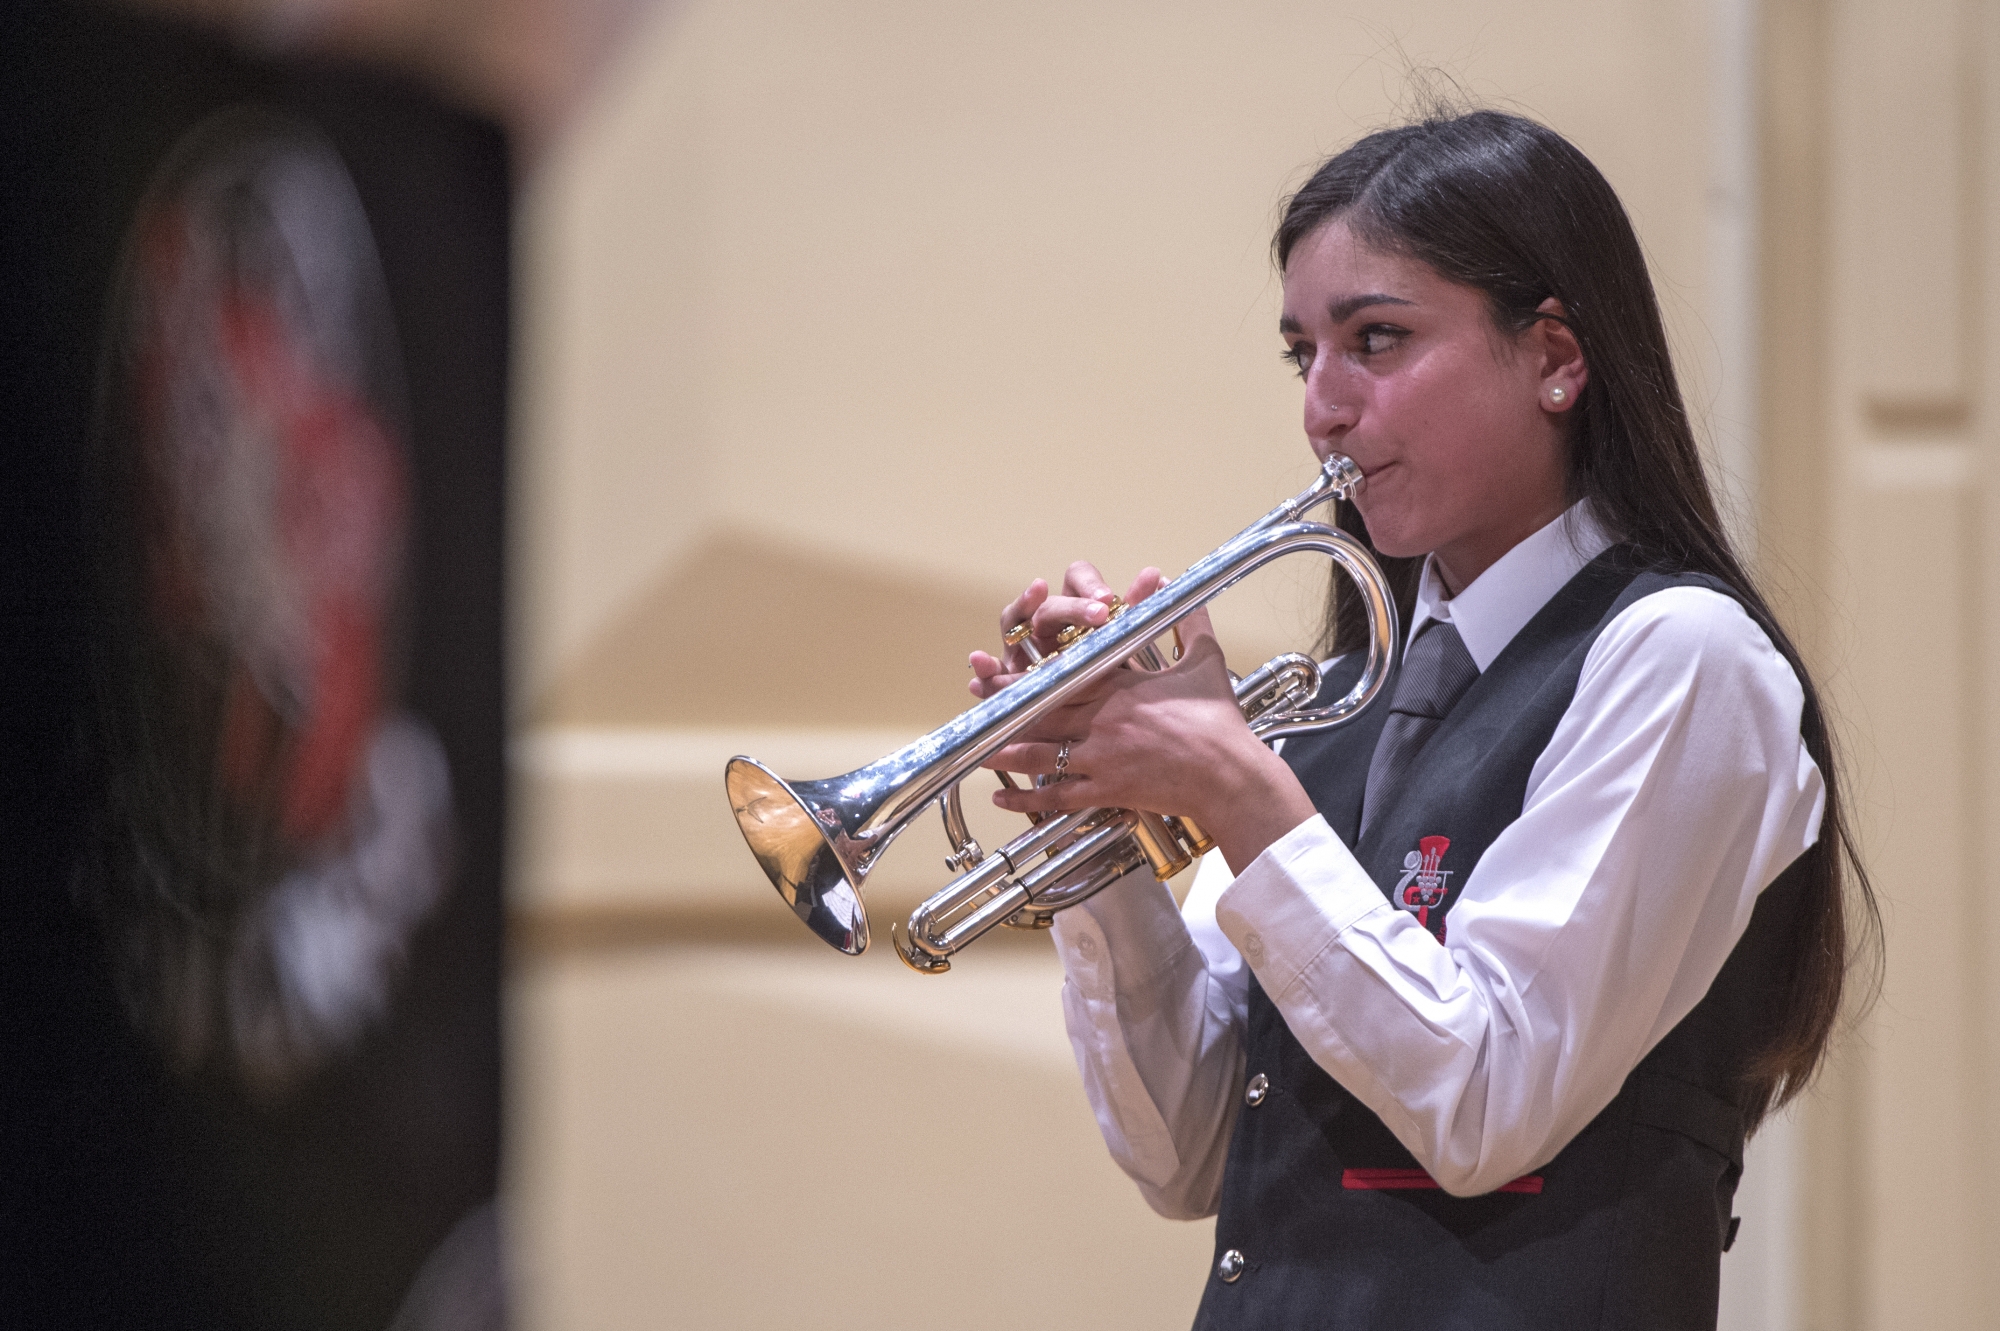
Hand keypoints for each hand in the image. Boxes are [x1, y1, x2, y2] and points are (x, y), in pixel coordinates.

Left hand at [966, 561, 1316, 874]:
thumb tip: (1174, 586)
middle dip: (1003, 709)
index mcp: (1120, 686)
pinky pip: (1060, 795)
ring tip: (976, 751)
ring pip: (1041, 753)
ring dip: (1006, 753)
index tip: (998, 668)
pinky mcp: (1109, 790)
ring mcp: (1103, 757)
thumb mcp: (1204, 663)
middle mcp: (1103, 720)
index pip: (1062, 674)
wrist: (1230, 775)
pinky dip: (1029, 799)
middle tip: (974, 705)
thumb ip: (1187, 622)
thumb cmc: (1219, 722)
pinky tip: (1005, 799)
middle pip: (1041, 712)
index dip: (1025, 672)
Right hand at [967, 562, 1165, 693]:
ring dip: (1023, 607)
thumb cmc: (1109, 682)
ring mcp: (1022, 649)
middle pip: (1052, 603)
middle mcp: (1047, 624)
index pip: (1077, 579)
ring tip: (1034, 595)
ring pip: (1016, 621)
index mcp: (1077, 612)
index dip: (1090, 584)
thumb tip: (1156, 578)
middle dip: (1073, 606)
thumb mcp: (1126, 650)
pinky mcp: (1006, 679)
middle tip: (1099, 612)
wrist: (1097, 728)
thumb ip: (1136, 616)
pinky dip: (984, 667)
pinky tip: (980, 662)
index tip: (1109, 597)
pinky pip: (991, 671)